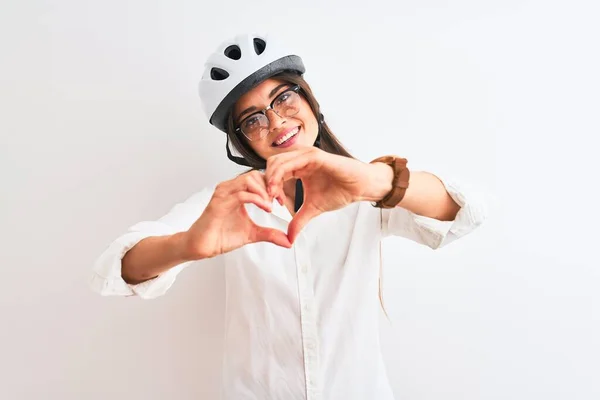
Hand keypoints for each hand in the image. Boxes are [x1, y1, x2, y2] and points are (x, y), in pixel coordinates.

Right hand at [184, 171, 290, 258]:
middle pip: (255, 175)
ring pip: (248, 180)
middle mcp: (229, 189)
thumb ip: (269, 234)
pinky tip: (265, 208)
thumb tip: (288, 241)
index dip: (273, 187)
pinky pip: (240, 194)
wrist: (201, 246)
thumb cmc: (221, 236)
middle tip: (279, 201)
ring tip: (271, 205)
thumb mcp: (252, 234)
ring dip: (264, 191)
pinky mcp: (219, 203)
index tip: (282, 201)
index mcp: (236, 192)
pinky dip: (256, 199)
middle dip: (270, 186)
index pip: (258, 179)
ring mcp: (223, 194)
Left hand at [265, 147, 392, 242]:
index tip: (270, 204)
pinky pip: (289, 163)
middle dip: (265, 183)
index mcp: (298, 167)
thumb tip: (289, 238)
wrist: (360, 187)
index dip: (268, 187)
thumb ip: (299, 220)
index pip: (274, 172)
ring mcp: (306, 155)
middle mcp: (300, 158)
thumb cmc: (341, 191)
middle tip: (266, 200)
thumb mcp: (313, 209)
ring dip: (269, 179)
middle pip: (271, 165)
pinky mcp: (313, 156)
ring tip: (271, 196)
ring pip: (276, 162)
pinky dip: (279, 176)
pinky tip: (277, 190)